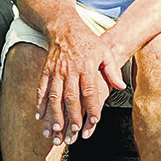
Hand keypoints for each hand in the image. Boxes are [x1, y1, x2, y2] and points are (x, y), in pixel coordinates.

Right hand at [35, 20, 122, 144]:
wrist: (65, 28)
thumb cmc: (88, 42)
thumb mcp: (105, 52)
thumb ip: (112, 70)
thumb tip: (121, 87)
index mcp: (86, 66)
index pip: (90, 90)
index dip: (92, 107)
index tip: (94, 121)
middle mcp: (70, 70)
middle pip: (71, 97)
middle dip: (72, 116)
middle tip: (73, 132)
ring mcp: (56, 71)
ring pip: (54, 97)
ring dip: (54, 115)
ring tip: (55, 130)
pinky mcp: (45, 71)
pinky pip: (41, 90)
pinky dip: (40, 105)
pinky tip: (39, 117)